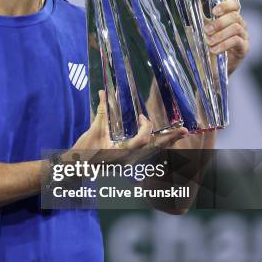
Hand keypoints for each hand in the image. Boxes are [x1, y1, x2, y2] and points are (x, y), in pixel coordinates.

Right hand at [69, 91, 187, 160]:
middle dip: (169, 139)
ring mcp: (129, 163)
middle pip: (154, 150)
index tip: (142, 117)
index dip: (146, 127)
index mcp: (121, 153)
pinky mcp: (127, 163)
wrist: (76, 168)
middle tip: (184, 131)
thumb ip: (101, 112)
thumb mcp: (94, 131)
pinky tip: (162, 141)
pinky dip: (155, 147)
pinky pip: (146, 155)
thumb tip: (103, 93)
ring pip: (153, 153)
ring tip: (178, 135)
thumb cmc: (84, 151)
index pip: (142, 141)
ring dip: (165, 143)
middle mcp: (129, 160)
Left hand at [205, 0, 248, 74]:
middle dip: (219, 22)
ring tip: (208, 42)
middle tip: (206, 31)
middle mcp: (239, 25)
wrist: (209, 69)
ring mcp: (243, 37)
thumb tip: (193, 3)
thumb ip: (199, 18)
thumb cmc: (205, 47)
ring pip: (236, 28)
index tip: (213, 11)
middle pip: (235, 16)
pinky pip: (237, 41)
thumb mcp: (200, 31)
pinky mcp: (244, 49)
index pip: (235, 4)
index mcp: (229, 18)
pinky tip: (214, 50)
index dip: (226, 5)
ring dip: (220, 34)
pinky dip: (224, 44)